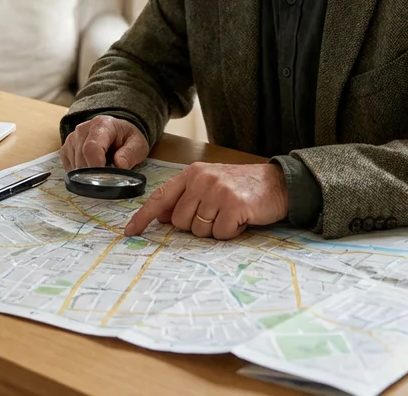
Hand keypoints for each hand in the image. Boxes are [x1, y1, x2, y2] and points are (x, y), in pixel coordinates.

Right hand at [60, 115, 149, 170]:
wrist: (117, 131)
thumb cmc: (127, 138)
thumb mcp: (137, 145)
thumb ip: (130, 154)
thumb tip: (120, 165)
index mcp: (101, 125)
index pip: (91, 147)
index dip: (95, 166)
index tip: (103, 179)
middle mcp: (82, 130)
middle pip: (81, 159)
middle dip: (93, 175)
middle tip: (107, 180)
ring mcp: (71, 139)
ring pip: (74, 166)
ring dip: (87, 175)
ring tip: (102, 169)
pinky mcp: (66, 149)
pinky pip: (69, 168)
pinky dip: (80, 174)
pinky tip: (91, 168)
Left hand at [124, 162, 288, 239]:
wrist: (277, 183)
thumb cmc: (242, 187)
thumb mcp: (210, 185)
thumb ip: (186, 198)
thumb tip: (162, 217)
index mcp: (192, 173)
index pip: (161, 197)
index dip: (143, 216)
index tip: (129, 231)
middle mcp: (202, 179)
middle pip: (180, 222)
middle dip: (197, 226)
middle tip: (217, 215)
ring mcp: (218, 191)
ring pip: (199, 230)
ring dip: (215, 230)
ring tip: (230, 215)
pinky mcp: (234, 205)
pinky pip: (220, 234)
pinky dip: (230, 233)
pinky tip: (240, 220)